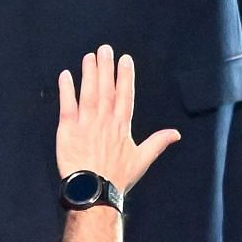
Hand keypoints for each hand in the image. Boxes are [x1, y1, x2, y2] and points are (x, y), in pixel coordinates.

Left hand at [56, 45, 180, 194]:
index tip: (125, 59)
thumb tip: (176, 134)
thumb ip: (157, 142)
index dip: (125, 76)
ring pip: (88, 93)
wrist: (93, 192)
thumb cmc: (117, 178)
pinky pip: (67, 105)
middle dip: (105, 67)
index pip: (125, 95)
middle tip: (104, 48)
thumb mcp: (142, 160)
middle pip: (106, 88)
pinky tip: (66, 76)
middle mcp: (105, 120)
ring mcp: (86, 123)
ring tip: (89, 56)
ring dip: (89, 73)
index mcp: (122, 125)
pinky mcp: (68, 129)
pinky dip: (66, 90)